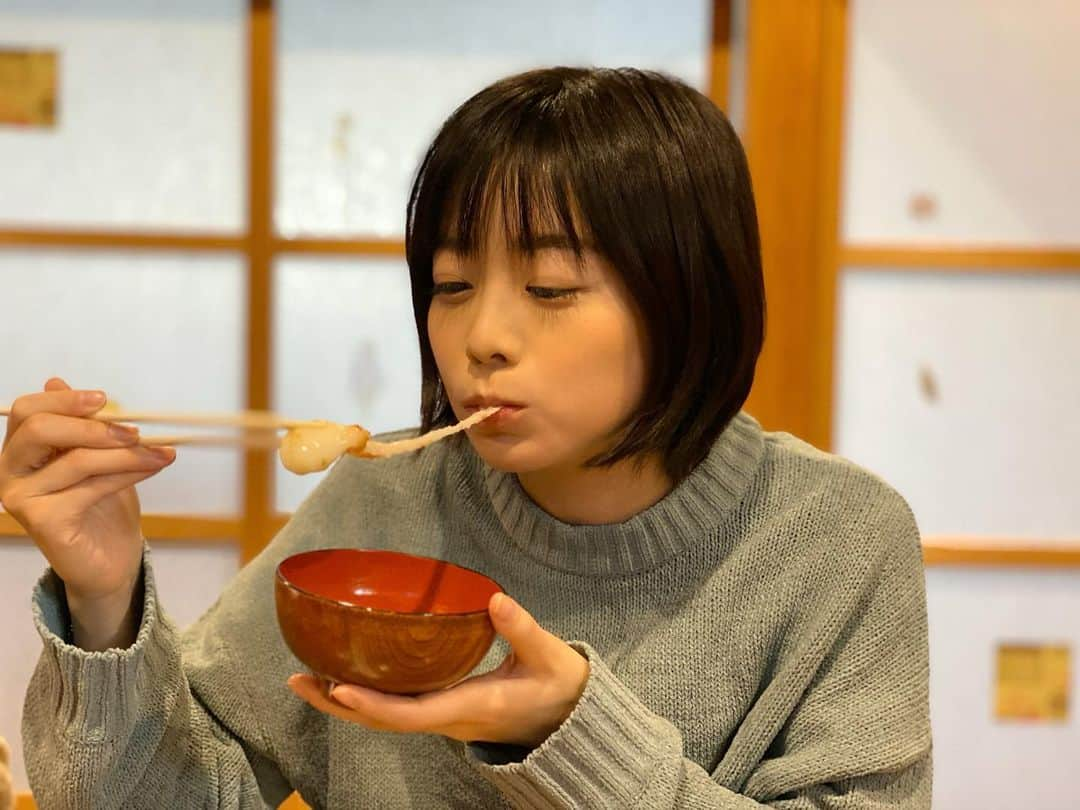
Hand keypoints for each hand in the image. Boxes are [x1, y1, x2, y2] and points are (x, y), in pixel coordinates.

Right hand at [0, 378, 175, 647]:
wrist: (111, 558)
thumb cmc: (103, 504)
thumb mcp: (97, 455)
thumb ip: (79, 424)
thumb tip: (57, 381)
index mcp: (20, 450)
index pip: (27, 411)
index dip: (64, 400)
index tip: (104, 399)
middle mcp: (11, 472)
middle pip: (40, 429)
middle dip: (93, 426)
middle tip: (135, 431)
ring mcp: (22, 499)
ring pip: (75, 460)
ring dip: (126, 453)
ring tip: (160, 452)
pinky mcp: (43, 522)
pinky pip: (90, 487)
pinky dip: (127, 474)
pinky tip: (152, 468)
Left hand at [289, 593, 589, 747]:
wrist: (573, 720)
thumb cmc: (560, 687)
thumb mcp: (549, 657)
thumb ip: (522, 629)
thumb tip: (495, 599)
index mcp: (471, 706)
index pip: (410, 714)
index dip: (372, 705)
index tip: (337, 689)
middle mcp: (450, 718)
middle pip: (383, 721)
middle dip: (338, 704)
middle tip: (296, 680)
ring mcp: (445, 717)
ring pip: (386, 717)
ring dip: (344, 701)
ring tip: (306, 678)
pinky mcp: (446, 708)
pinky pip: (398, 708)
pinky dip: (367, 696)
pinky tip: (347, 677)